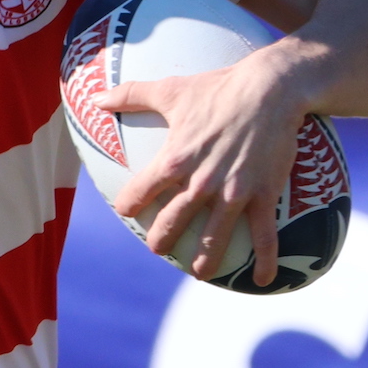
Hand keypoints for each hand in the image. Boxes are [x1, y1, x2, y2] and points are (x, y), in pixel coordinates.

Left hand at [97, 52, 305, 285]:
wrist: (271, 88)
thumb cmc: (219, 87)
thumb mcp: (171, 90)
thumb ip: (131, 95)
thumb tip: (95, 97)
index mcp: (174, 159)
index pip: (142, 191)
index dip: (130, 203)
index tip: (126, 211)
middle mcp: (200, 182)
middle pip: (174, 221)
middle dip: (162, 239)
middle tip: (157, 249)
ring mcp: (233, 192)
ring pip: (215, 237)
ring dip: (205, 259)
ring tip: (199, 273)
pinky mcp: (263, 194)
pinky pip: (264, 235)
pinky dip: (265, 261)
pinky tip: (262, 280)